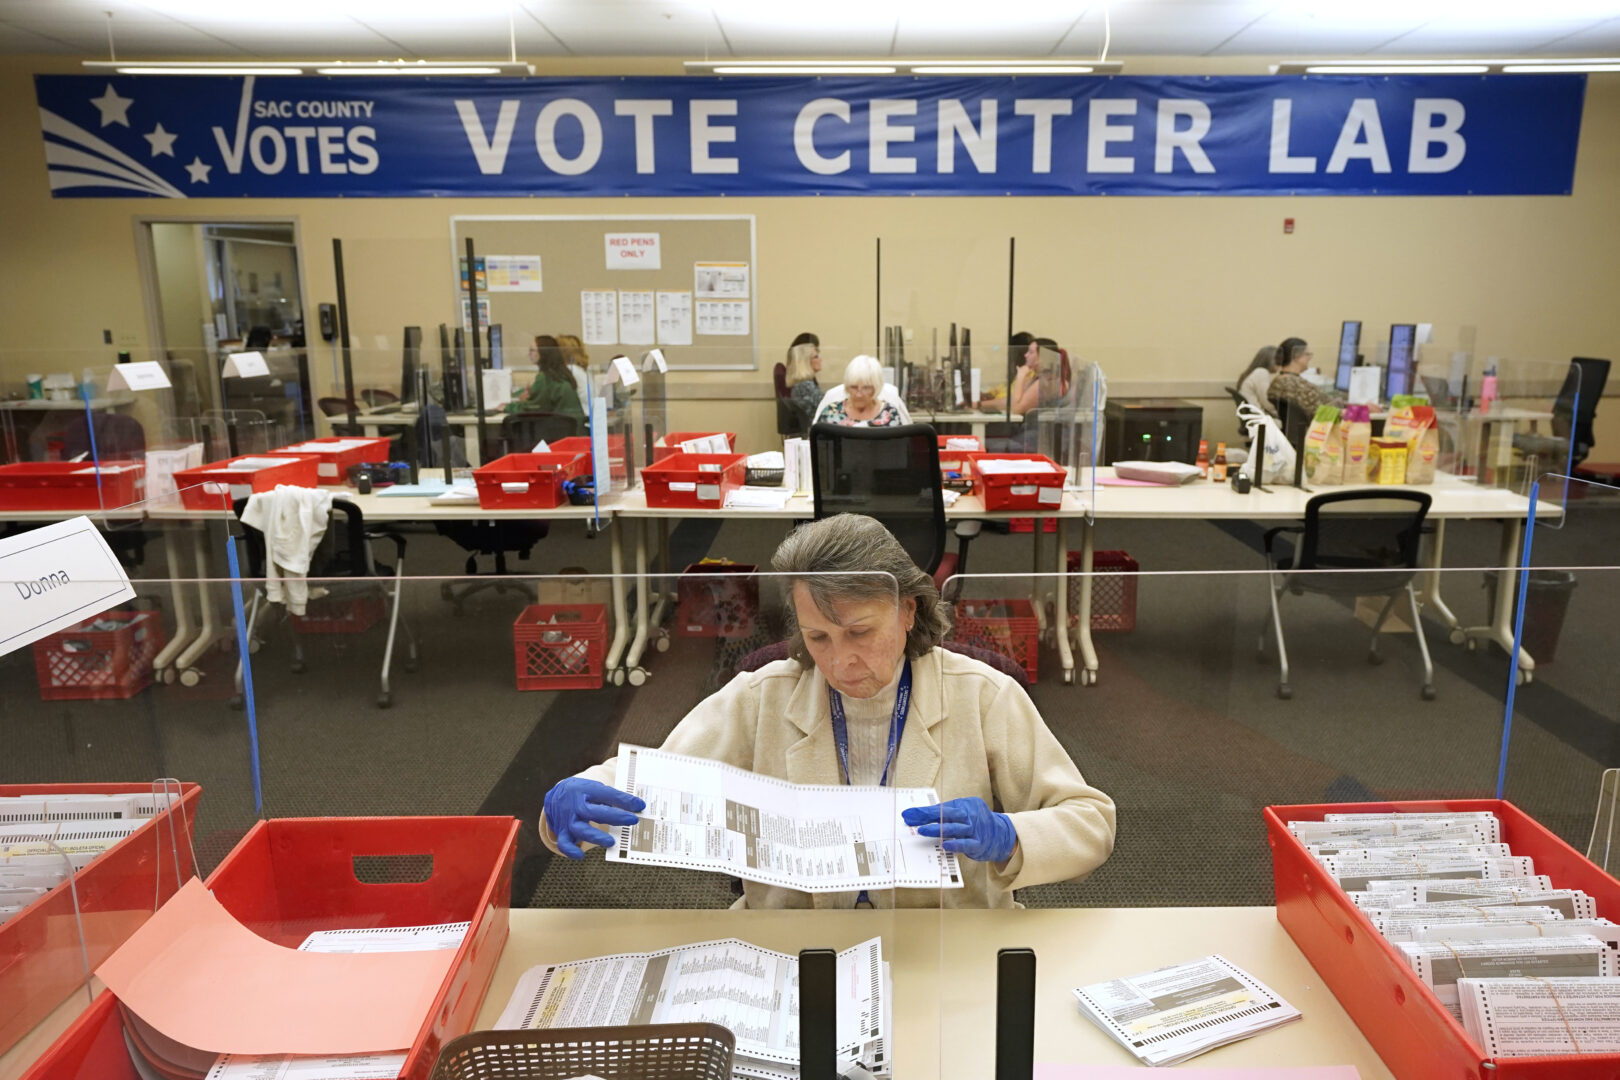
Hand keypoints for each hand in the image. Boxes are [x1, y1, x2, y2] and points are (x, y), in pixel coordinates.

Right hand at [543, 778, 644, 858]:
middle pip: (594, 812)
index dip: (624, 800)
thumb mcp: (596, 788)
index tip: (640, 806)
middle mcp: (576, 805)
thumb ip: (613, 797)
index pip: (607, 794)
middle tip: (632, 820)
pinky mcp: (562, 832)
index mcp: (587, 790)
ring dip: (595, 836)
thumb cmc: (583, 793)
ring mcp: (568, 819)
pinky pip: (564, 843)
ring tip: (611, 842)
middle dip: (614, 817)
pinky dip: (571, 850)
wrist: (556, 796)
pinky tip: (581, 855)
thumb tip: (638, 807)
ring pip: (579, 829)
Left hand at [902, 797, 1017, 863]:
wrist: (1003, 835)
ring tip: (922, 830)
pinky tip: (944, 844)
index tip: (908, 814)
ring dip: (937, 829)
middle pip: (947, 814)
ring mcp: (975, 829)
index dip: (924, 811)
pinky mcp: (979, 843)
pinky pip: (966, 843)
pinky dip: (955, 844)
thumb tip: (920, 818)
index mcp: (965, 805)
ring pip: (955, 828)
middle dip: (927, 816)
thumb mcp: (963, 814)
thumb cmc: (976, 824)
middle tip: (911, 820)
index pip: (941, 808)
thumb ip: (946, 816)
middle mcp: (970, 815)